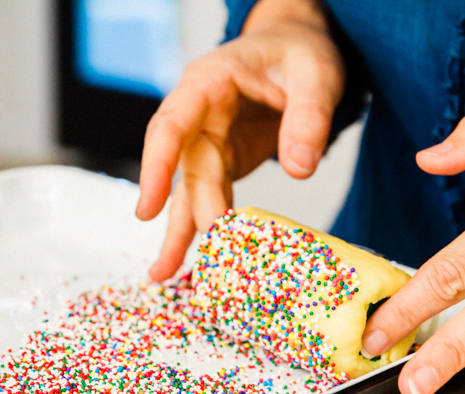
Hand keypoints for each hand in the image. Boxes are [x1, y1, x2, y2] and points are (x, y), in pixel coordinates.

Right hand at [135, 0, 344, 280]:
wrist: (298, 49)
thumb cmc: (299, 52)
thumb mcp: (315, 74)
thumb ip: (309, 116)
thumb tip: (300, 169)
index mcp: (210, 83)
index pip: (171, 125)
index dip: (156, 167)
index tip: (148, 209)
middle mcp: (200, 114)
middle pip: (186, 170)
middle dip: (189, 215)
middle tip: (198, 258)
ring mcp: (210, 140)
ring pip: (190, 189)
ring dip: (181, 231)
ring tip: (165, 274)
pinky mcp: (225, 160)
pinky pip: (211, 195)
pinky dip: (207, 225)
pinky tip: (202, 255)